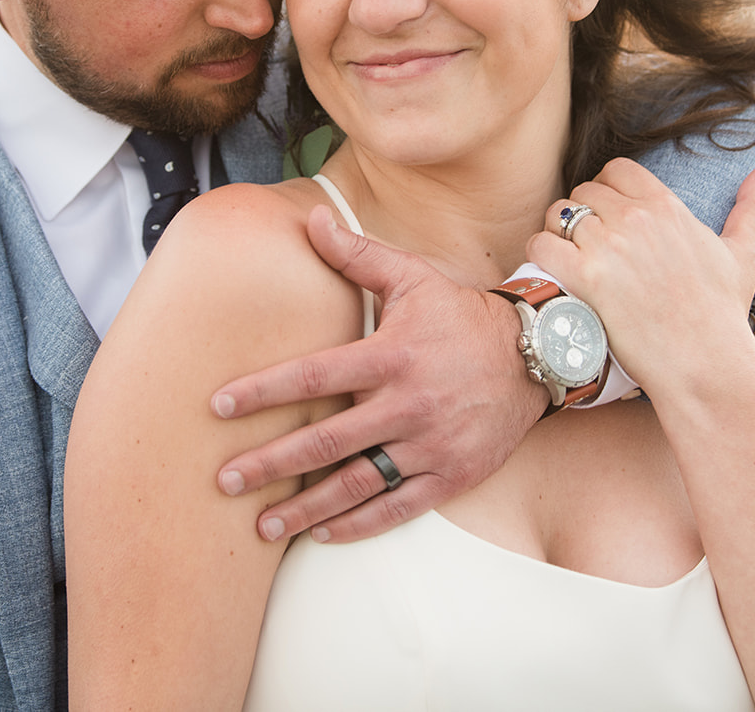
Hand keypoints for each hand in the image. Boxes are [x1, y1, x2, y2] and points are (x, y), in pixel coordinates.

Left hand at [211, 205, 545, 542]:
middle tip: (224, 481)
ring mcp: (432, 444)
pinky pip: (398, 507)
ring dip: (306, 508)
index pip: (314, 376)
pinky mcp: (452, 475)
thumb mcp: (413, 276)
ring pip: (358, 484)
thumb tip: (312, 220)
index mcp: (392, 354)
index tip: (218, 407)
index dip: (263, 392)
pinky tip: (321, 533)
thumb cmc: (460, 314)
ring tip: (262, 527)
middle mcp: (409, 403)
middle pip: (328, 440)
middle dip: (271, 463)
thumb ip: (357, 255)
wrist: (536, 355)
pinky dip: (358, 524)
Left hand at [528, 159, 754, 393]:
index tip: (607, 215)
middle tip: (586, 244)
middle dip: (580, 214)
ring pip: (558, 214)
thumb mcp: (743, 254)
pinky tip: (552, 274)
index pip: (616, 170)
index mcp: (667, 206)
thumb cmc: (722, 313)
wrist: (704, 363)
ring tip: (567, 259)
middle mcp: (635, 218)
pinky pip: (541, 245)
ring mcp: (608, 246)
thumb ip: (753, 207)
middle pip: (583, 192)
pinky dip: (539, 255)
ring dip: (557, 234)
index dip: (605, 189)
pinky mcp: (585, 277)